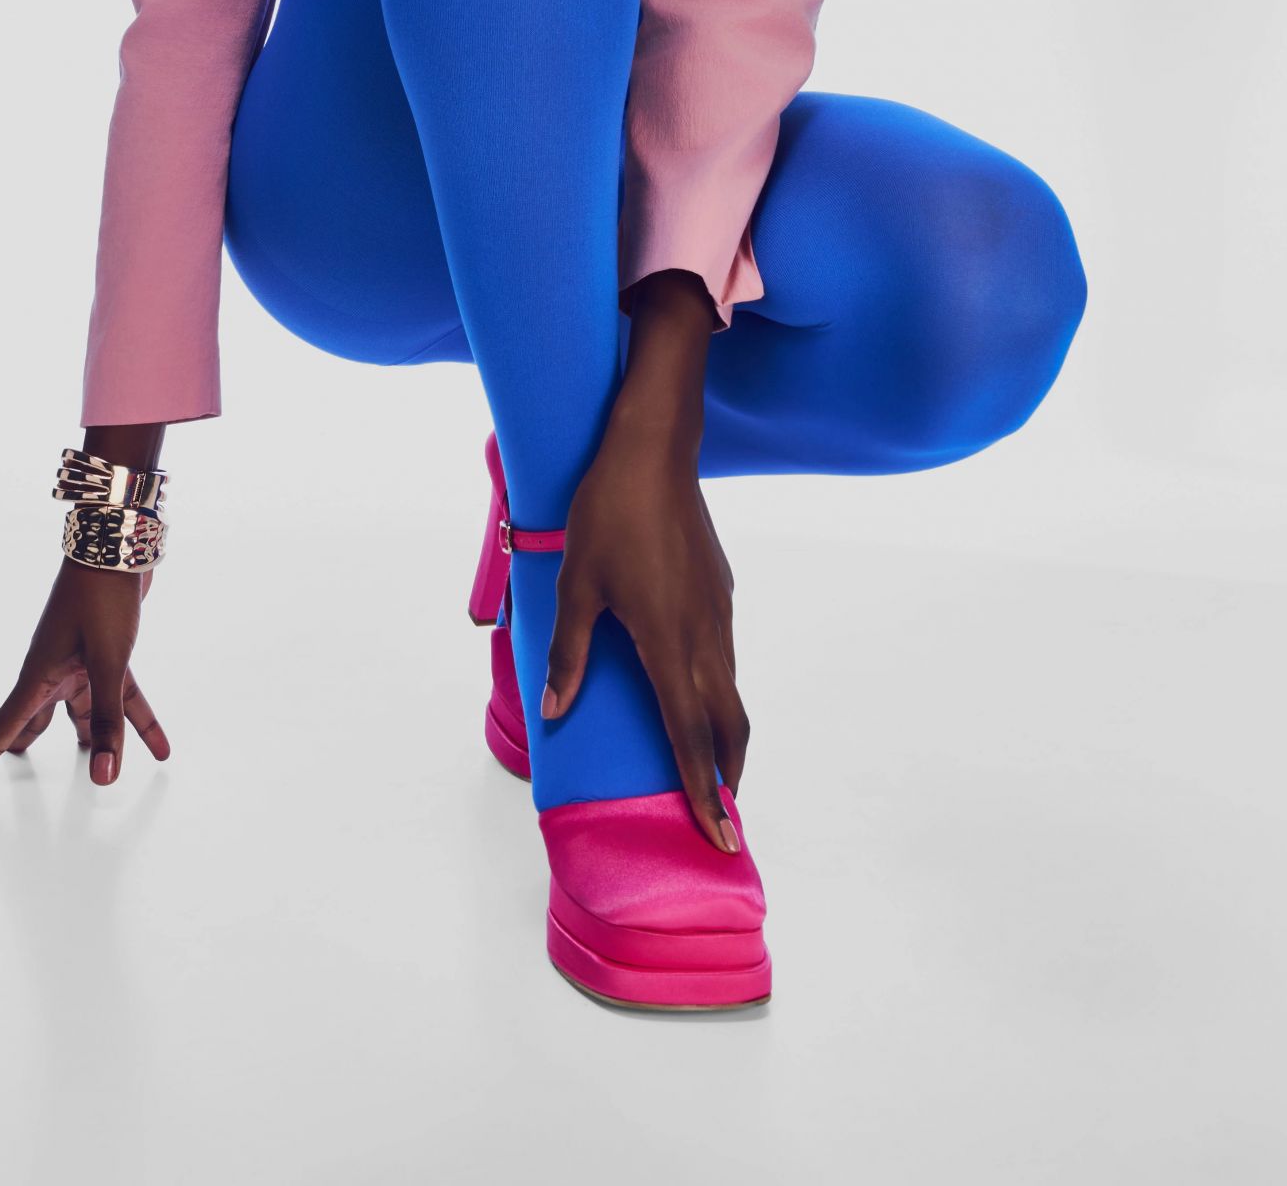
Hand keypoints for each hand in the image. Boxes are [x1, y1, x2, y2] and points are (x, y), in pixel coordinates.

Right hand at [0, 557, 168, 786]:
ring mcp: (78, 662)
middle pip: (31, 726)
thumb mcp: (107, 663)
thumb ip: (108, 722)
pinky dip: (139, 721)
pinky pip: (120, 696)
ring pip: (84, 713)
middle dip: (22, 752)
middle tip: (9, 783)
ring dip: (97, 739)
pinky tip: (160, 747)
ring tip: (105, 769)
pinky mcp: (104, 652)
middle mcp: (52, 673)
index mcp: (37, 678)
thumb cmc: (102, 596)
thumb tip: (103, 778)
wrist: (120, 543)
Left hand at [541, 423, 747, 852]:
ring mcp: (718, 613)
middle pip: (729, 726)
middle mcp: (703, 637)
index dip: (704, 793)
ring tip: (710, 765)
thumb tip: (555, 710)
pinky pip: (725, 656)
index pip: (691, 738)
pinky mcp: (720, 591)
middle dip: (727, 777)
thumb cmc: (609, 515)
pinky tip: (695, 690)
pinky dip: (719, 693)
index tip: (720, 836)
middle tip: (720, 816)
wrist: (654, 451)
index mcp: (669, 645)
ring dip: (725, 736)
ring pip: (731, 691)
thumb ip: (570, 653)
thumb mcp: (576, 586)